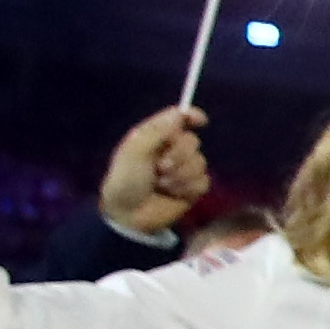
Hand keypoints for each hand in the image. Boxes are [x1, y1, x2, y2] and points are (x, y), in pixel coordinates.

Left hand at [99, 105, 212, 234]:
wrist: (129, 215)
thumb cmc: (126, 180)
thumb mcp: (134, 151)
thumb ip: (157, 130)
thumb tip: (181, 113)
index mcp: (155, 136)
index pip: (179, 118)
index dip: (191, 116)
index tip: (200, 121)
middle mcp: (171, 150)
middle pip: (192, 141)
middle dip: (179, 155)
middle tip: (161, 167)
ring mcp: (183, 169)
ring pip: (200, 162)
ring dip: (181, 175)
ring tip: (163, 184)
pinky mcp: (192, 189)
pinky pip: (203, 181)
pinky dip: (187, 188)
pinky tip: (173, 194)